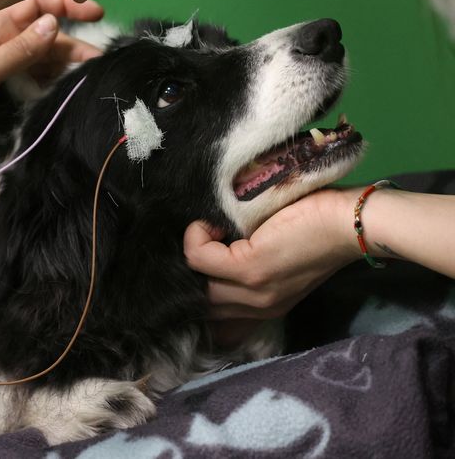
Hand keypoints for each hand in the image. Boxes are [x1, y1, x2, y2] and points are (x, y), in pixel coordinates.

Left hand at [0, 0, 103, 174]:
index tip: (98, 14)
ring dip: (61, 70)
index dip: (66, 7)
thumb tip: (54, 23)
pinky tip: (60, 97)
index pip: (34, 8)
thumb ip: (18, 49)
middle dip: (71, 46)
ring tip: (86, 81)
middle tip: (98, 62)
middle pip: (41, 39)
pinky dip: (45, 88)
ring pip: (37, 64)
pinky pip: (27, 87)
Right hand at [184, 189, 361, 319]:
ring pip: (194, 278)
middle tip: (204, 238)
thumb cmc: (316, 226)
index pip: (213, 316)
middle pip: (198, 300)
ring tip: (211, 228)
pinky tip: (213, 223)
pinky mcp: (250, 267)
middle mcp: (257, 308)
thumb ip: (250, 266)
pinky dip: (197, 235)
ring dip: (194, 248)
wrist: (350, 223)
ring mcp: (252, 290)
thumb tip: (210, 248)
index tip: (206, 252)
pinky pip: (199, 256)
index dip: (198, 284)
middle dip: (191, 269)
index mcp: (265, 307)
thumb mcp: (281, 260)